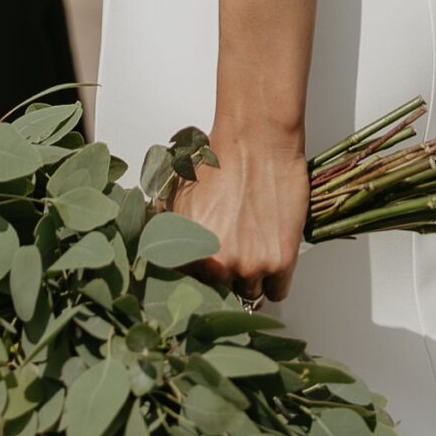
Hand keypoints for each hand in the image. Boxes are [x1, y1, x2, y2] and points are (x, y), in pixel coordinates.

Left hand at [170, 122, 308, 304]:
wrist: (257, 140)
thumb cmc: (220, 160)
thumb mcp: (179, 197)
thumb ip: (167, 232)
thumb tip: (155, 254)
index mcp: (189, 253)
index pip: (189, 291)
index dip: (199, 282)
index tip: (205, 278)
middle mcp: (218, 265)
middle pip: (221, 295)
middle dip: (225, 279)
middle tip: (231, 256)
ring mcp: (250, 266)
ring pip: (250, 294)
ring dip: (250, 278)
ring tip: (252, 249)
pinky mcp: (280, 262)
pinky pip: (277, 292)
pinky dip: (275, 280)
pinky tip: (270, 256)